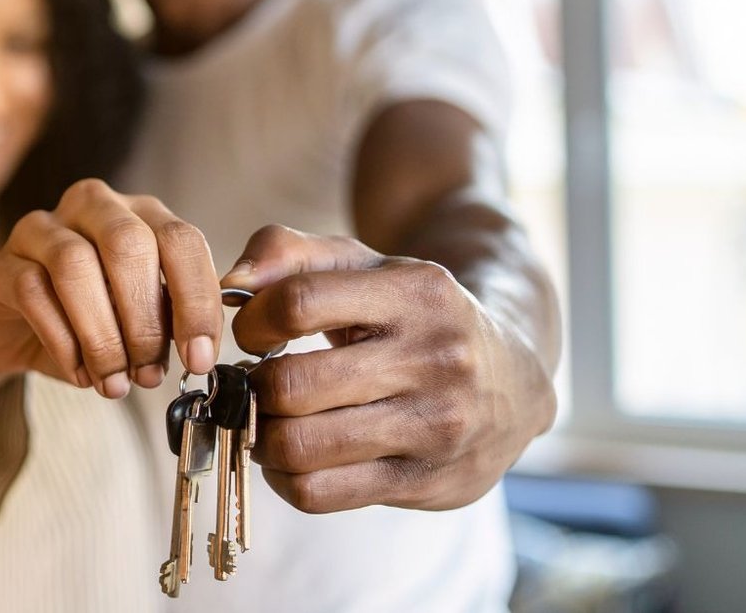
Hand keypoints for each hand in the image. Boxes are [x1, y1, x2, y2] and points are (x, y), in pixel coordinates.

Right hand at [0, 179, 223, 398]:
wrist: (11, 331)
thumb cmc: (87, 319)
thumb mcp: (141, 319)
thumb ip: (174, 318)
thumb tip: (203, 348)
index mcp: (138, 214)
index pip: (180, 240)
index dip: (196, 301)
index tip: (199, 358)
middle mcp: (91, 207)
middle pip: (128, 244)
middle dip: (145, 320)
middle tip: (149, 373)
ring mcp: (39, 229)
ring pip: (75, 265)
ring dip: (102, 335)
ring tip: (114, 381)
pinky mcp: (0, 264)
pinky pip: (32, 291)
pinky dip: (62, 341)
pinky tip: (79, 373)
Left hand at [220, 225, 555, 512]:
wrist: (513, 381)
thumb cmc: (414, 318)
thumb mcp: (365, 266)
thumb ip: (289, 252)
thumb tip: (231, 281)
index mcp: (418, 292)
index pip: (298, 304)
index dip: (253, 321)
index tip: (254, 333)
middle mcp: (435, 358)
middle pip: (292, 386)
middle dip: (252, 388)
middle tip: (256, 384)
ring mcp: (434, 426)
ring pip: (299, 446)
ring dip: (263, 436)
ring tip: (270, 420)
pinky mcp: (424, 482)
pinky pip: (318, 492)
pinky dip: (284, 478)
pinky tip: (294, 457)